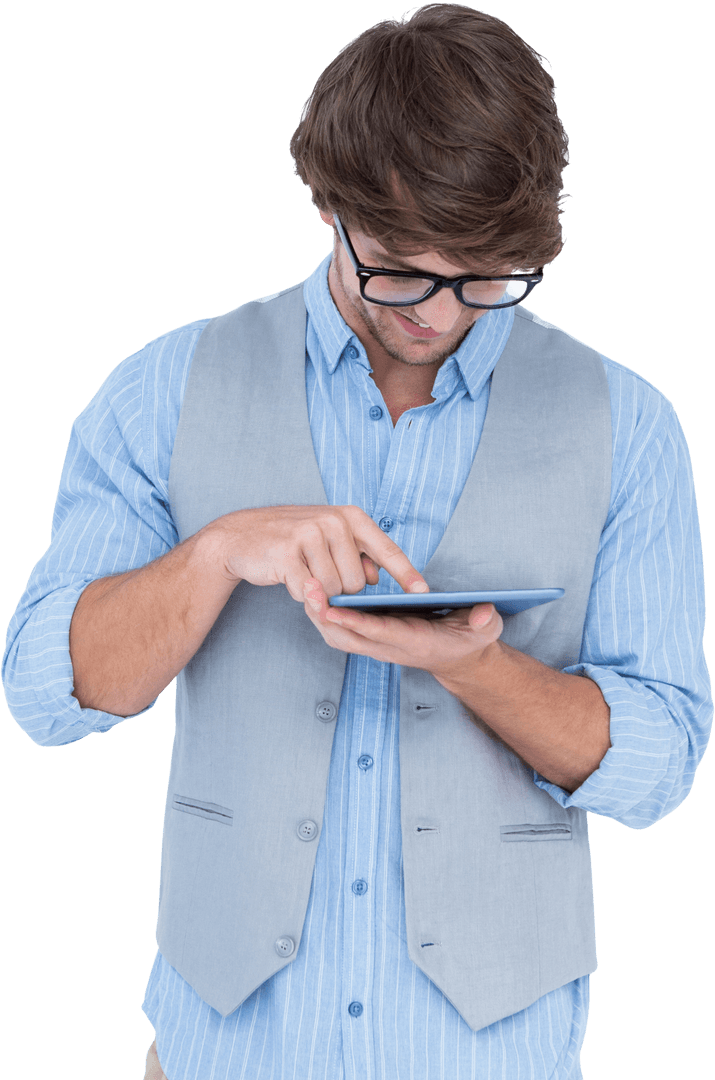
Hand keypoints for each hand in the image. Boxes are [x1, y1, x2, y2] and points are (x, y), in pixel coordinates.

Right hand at [203, 504, 428, 600]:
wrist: (241, 536)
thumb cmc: (292, 541)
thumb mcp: (329, 539)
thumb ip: (357, 555)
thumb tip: (376, 578)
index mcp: (350, 516)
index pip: (387, 549)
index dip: (407, 574)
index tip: (425, 592)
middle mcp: (333, 521)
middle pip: (357, 582)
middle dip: (340, 588)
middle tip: (317, 571)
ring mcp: (310, 534)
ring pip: (334, 590)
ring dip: (318, 591)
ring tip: (301, 571)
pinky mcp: (287, 553)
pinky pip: (308, 591)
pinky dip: (299, 592)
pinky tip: (288, 575)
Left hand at [302, 577, 503, 678]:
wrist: (460, 658)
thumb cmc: (470, 638)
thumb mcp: (484, 629)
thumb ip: (484, 620)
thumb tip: (483, 612)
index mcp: (415, 643)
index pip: (381, 633)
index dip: (356, 622)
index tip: (333, 608)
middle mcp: (391, 648)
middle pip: (348, 638)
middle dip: (325, 615)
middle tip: (308, 588)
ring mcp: (378, 646)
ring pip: (338, 636)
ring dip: (319, 615)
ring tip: (304, 586)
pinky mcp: (372, 640)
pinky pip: (340, 632)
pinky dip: (324, 616)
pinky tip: (315, 593)